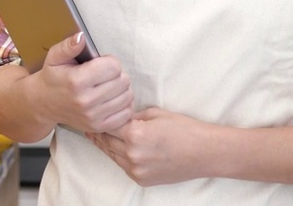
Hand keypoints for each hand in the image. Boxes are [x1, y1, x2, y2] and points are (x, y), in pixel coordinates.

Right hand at [31, 32, 133, 133]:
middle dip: (116, 74)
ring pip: (127, 96)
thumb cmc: (53, 77)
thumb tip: (81, 36)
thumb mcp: (55, 57)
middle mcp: (85, 101)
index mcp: (76, 81)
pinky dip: (123, 104)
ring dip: (121, 88)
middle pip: (123, 81)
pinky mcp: (99, 127)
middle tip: (104, 75)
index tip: (101, 63)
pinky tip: (112, 98)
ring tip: (108, 86)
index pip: (113, 66)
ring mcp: (93, 117)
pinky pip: (126, 113)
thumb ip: (69, 46)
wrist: (43, 105)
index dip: (110, 61)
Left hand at [86, 108, 207, 186]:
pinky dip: (119, 157)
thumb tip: (120, 117)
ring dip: (106, 145)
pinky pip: (123, 166)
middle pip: (106, 141)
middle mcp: (132, 154)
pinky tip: (115, 148)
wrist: (204, 153)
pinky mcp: (141, 179)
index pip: (108, 124)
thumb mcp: (156, 114)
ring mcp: (136, 169)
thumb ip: (134, 116)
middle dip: (99, 132)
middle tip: (88, 124)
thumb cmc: (184, 129)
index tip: (91, 113)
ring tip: (96, 136)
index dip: (100, 118)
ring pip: (112, 155)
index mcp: (134, 134)